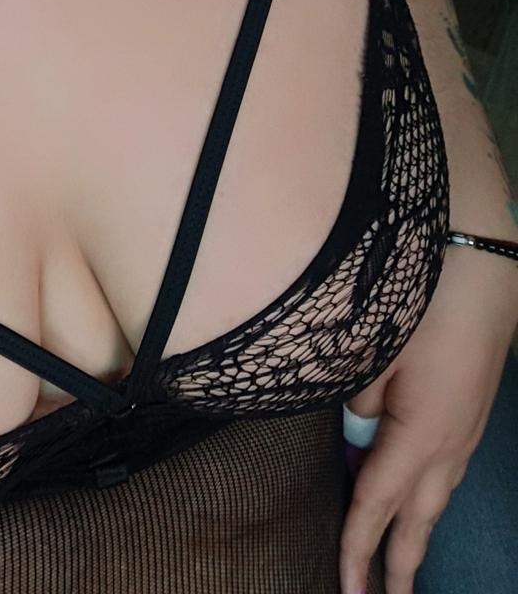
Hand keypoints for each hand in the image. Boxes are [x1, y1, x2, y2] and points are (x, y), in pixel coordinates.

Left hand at [338, 246, 517, 593]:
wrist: (484, 270)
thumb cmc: (424, 309)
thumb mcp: (372, 356)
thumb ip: (355, 406)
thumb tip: (355, 431)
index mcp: (419, 440)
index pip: (375, 508)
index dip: (357, 551)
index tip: (347, 590)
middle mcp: (447, 447)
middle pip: (416, 520)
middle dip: (397, 564)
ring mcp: (464, 432)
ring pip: (433, 497)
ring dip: (413, 531)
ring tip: (395, 563)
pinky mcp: (468, 413)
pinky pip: (442, 469)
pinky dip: (423, 494)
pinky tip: (413, 493)